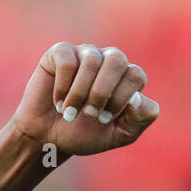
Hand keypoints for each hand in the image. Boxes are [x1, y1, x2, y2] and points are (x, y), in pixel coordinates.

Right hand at [12, 42, 159, 155]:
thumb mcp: (120, 134)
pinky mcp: (60, 53)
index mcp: (127, 78)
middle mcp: (108, 61)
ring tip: (71, 112)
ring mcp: (85, 54)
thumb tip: (138, 98)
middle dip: (103, 91)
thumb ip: (140, 118)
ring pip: (92, 60)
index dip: (121, 99)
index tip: (104, 119)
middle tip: (90, 114)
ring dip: (81, 92)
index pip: (136, 75)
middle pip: (117, 60)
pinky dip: (63, 87)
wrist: (50, 137)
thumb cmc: (86, 134)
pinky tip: (59, 103)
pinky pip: (67, 61)